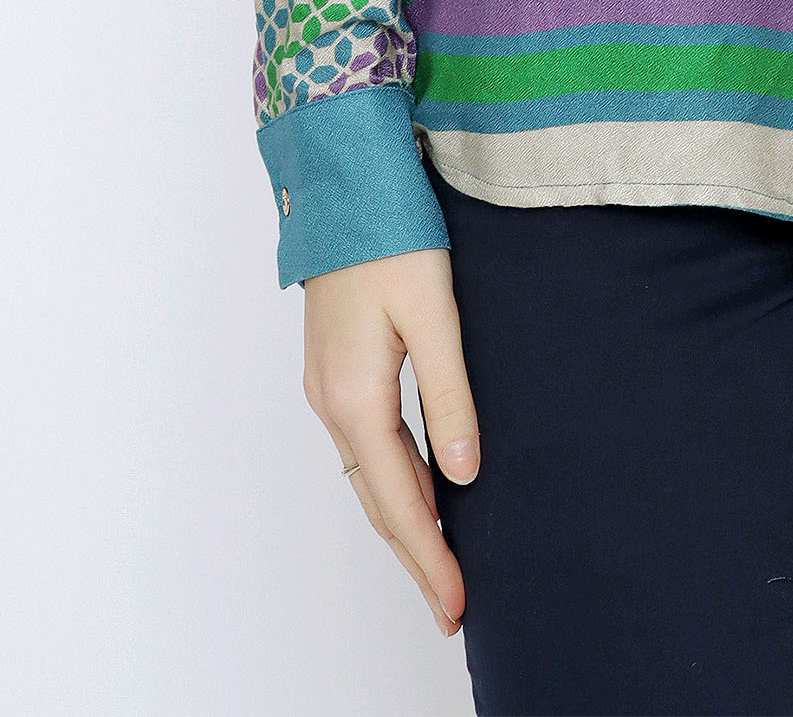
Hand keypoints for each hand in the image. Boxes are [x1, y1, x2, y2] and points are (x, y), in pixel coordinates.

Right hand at [302, 248, 481, 636]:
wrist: (342, 183)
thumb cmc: (390, 235)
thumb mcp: (434, 314)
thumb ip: (449, 397)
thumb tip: (464, 475)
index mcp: (355, 398)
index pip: (398, 502)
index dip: (430, 557)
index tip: (457, 605)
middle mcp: (332, 403)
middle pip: (378, 502)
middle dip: (416, 557)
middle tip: (450, 608)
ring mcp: (328, 387)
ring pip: (369, 477)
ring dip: (405, 523)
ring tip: (440, 566)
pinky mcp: (336, 368)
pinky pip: (365, 448)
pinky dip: (393, 484)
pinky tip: (420, 491)